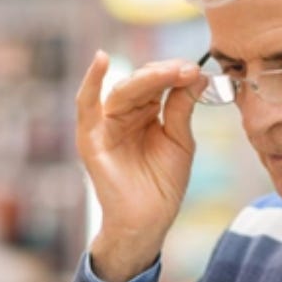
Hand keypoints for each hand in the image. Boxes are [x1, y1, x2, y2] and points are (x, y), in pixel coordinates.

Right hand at [75, 51, 201, 281]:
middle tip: (187, 69)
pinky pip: (86, 105)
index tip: (196, 70)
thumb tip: (195, 75)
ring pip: (123, 90)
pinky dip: (91, 81)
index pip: (158, 83)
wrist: (148, 222)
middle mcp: (124, 114)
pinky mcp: (91, 138)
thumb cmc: (163, 186)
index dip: (175, 74)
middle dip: (165, 74)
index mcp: (145, 113)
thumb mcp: (180, 141)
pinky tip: (101, 60)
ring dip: (147, 78)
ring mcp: (105, 125)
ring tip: (170, 72)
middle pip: (141, 83)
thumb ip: (182, 108)